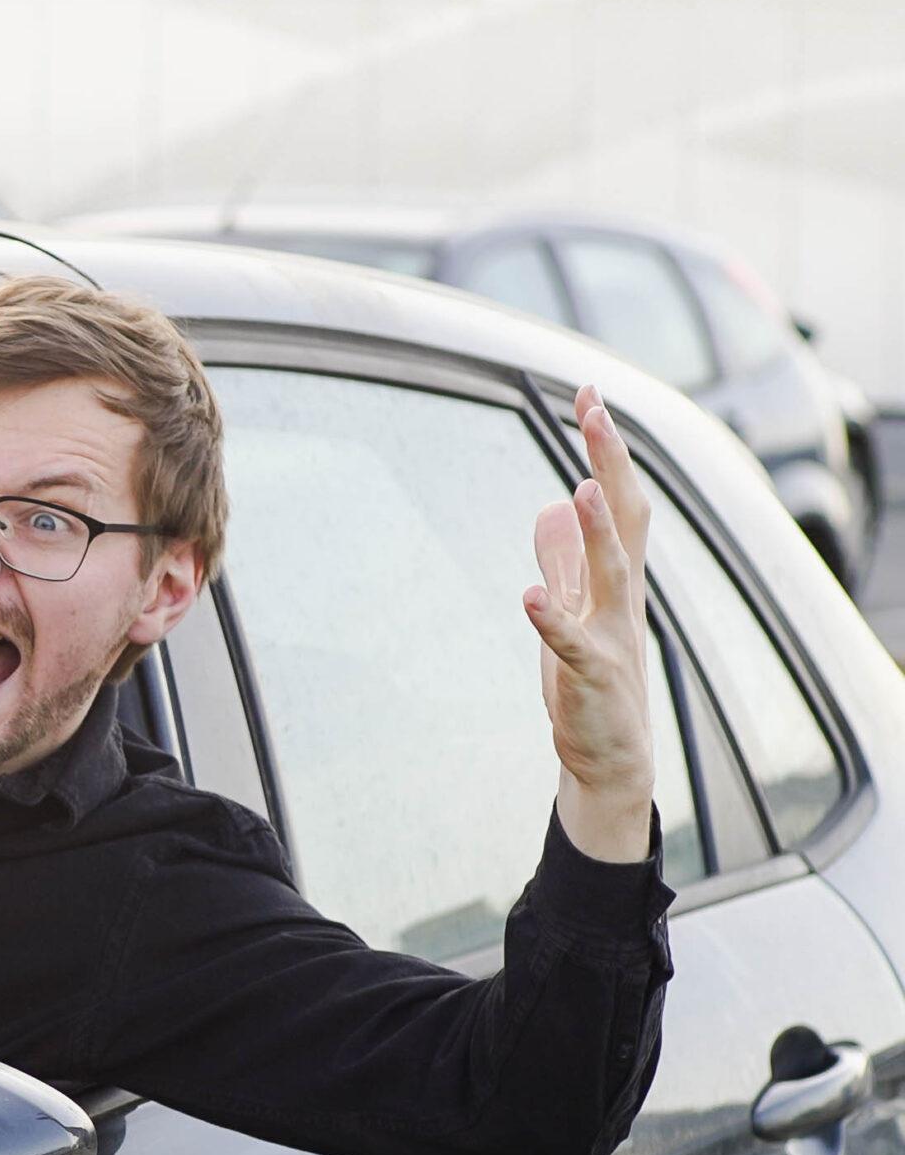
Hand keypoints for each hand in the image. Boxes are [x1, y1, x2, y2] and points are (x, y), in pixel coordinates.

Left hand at [524, 385, 656, 862]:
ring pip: (613, 576)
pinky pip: (571, 646)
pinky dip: (551, 620)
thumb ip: (563, 561)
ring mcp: (611, 638)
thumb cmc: (592, 682)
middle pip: (624, 520)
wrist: (610, 760)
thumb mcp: (571, 609)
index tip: (590, 394)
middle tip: (595, 409)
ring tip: (583, 487)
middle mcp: (622, 600)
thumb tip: (552, 508)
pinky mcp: (590, 680)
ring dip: (599, 532)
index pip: (619, 500)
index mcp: (616, 579)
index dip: (606, 450)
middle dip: (610, 463)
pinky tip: (529, 597)